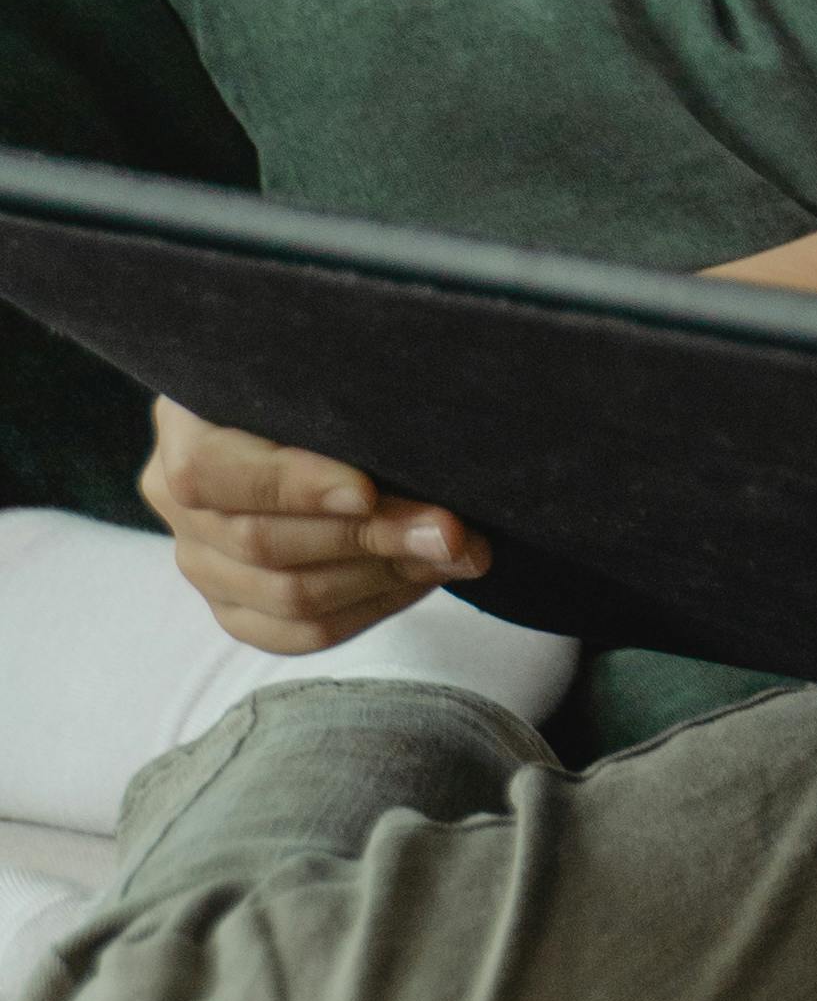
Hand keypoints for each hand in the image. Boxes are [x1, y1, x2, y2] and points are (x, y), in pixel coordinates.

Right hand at [139, 397, 489, 658]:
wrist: (301, 412)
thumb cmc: (319, 376)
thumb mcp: (320, 367)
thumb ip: (342, 397)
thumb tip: (418, 453)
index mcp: (183, 429)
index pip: (209, 472)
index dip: (291, 486)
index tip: (367, 490)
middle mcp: (176, 502)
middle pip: (263, 543)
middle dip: (372, 537)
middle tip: (451, 529)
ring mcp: (200, 563)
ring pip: (289, 597)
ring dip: (386, 576)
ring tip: (457, 552)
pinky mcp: (236, 608)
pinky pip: (302, 633)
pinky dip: (373, 608)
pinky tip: (424, 577)